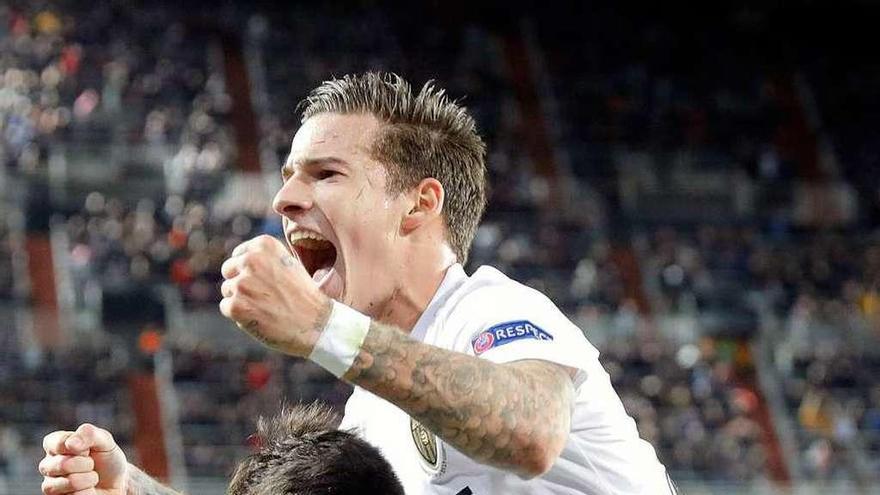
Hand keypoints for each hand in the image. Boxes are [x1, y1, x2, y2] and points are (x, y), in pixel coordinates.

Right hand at [39, 423, 126, 494]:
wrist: (116, 483)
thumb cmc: (107, 459)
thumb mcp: (104, 441)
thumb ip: (89, 434)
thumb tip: (70, 443)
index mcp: (56, 445)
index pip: (55, 443)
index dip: (77, 446)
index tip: (88, 448)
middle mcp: (48, 465)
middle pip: (63, 464)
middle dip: (86, 463)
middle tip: (92, 464)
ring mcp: (51, 485)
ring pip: (70, 482)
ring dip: (89, 478)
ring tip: (92, 476)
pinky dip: (89, 491)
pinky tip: (89, 489)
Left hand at [219, 235, 330, 355]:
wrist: (316, 324)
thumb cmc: (303, 296)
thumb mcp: (288, 264)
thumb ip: (263, 259)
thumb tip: (238, 260)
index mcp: (264, 245)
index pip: (239, 255)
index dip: (250, 271)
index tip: (266, 282)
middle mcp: (251, 260)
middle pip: (229, 270)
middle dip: (241, 283)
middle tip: (265, 296)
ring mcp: (242, 283)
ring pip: (227, 290)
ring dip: (241, 300)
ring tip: (267, 307)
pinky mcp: (236, 306)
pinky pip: (226, 307)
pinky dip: (240, 316)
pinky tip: (261, 317)